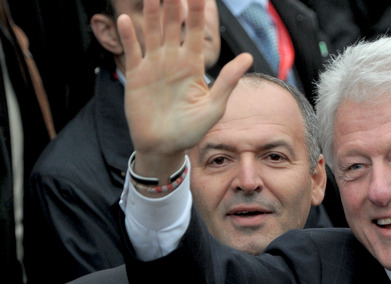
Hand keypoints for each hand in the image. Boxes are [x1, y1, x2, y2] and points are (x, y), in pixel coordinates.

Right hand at [117, 0, 252, 181]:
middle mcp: (173, 61)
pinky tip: (126, 18)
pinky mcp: (136, 75)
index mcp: (193, 66)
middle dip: (174, 5)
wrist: (164, 146)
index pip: (196, 33)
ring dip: (152, 13)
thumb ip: (228, 81)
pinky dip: (129, 36)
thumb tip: (247, 57)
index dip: (196, 13)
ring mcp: (154, 66)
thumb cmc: (191, 130)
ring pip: (152, 32)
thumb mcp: (214, 107)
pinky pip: (132, 51)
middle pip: (172, 26)